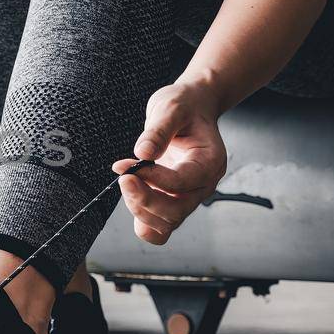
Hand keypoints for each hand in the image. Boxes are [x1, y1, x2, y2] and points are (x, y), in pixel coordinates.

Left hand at [110, 79, 227, 245]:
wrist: (192, 107)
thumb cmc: (185, 106)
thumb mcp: (171, 107)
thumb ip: (158, 130)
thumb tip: (142, 153)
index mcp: (210, 162)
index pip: (181, 183)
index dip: (152, 178)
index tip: (127, 165)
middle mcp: (203, 185)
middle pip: (175, 212)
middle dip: (144, 200)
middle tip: (122, 178)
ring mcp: (190, 196)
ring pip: (166, 223)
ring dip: (140, 209)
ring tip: (126, 182)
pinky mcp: (175, 200)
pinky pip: (160, 227)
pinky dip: (143, 218)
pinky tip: (132, 193)